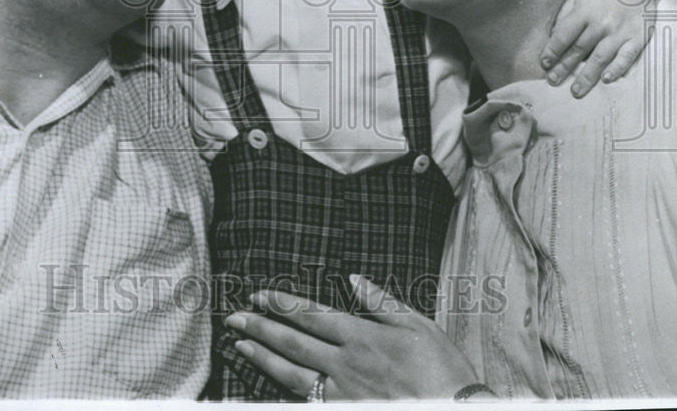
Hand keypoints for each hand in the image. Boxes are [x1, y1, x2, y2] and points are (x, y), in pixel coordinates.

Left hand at [225, 275, 481, 399]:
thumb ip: (382, 301)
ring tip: (241, 346)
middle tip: (233, 318)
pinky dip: (283, 391)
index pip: (310, 314)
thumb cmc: (442, 369)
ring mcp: (342, 393)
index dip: (281, 304)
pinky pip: (307, 401)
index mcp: (361, 336)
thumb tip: (353, 278)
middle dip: (260, 327)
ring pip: (291, 374)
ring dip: (263, 358)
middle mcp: (345, 364)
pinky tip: (267, 384)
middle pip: (293, 342)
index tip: (258, 295)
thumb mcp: (419, 325)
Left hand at [541, 0, 667, 96]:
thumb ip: (569, 12)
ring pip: (600, 57)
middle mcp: (601, 23)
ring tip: (576, 91)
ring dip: (587, 76)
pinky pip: (628, 55)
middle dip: (564, 67)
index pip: (563, 35)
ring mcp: (620, 31)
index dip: (552, 51)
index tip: (544, 63)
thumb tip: (555, 33)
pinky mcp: (639, 35)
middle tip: (553, 81)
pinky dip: (618, 68)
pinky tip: (608, 79)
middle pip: (579, 50)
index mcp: (584, 11)